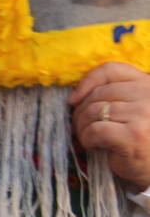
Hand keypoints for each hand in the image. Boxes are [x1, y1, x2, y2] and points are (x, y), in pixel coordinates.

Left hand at [70, 62, 149, 192]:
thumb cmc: (139, 139)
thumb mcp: (130, 109)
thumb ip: (114, 95)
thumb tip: (74, 96)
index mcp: (147, 84)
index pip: (111, 70)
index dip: (87, 82)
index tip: (74, 99)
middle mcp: (148, 95)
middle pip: (98, 93)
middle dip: (81, 112)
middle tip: (82, 128)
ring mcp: (142, 114)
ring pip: (93, 112)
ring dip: (82, 128)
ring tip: (87, 138)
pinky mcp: (133, 135)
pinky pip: (95, 130)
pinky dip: (87, 139)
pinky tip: (94, 146)